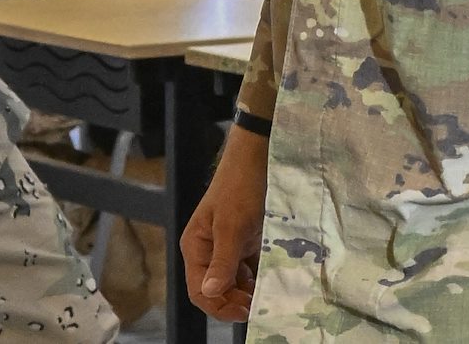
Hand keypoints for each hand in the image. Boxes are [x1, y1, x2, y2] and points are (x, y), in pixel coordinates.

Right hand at [181, 122, 266, 321]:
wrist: (259, 159)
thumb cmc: (240, 187)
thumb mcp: (232, 226)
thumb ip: (222, 261)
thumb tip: (209, 293)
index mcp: (196, 247)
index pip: (199, 291)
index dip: (219, 306)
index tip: (246, 310)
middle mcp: (208, 251)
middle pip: (216, 292)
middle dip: (236, 302)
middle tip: (260, 304)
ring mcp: (227, 249)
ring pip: (235, 285)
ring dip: (249, 294)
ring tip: (269, 293)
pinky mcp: (245, 245)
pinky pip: (249, 272)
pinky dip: (259, 281)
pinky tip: (272, 281)